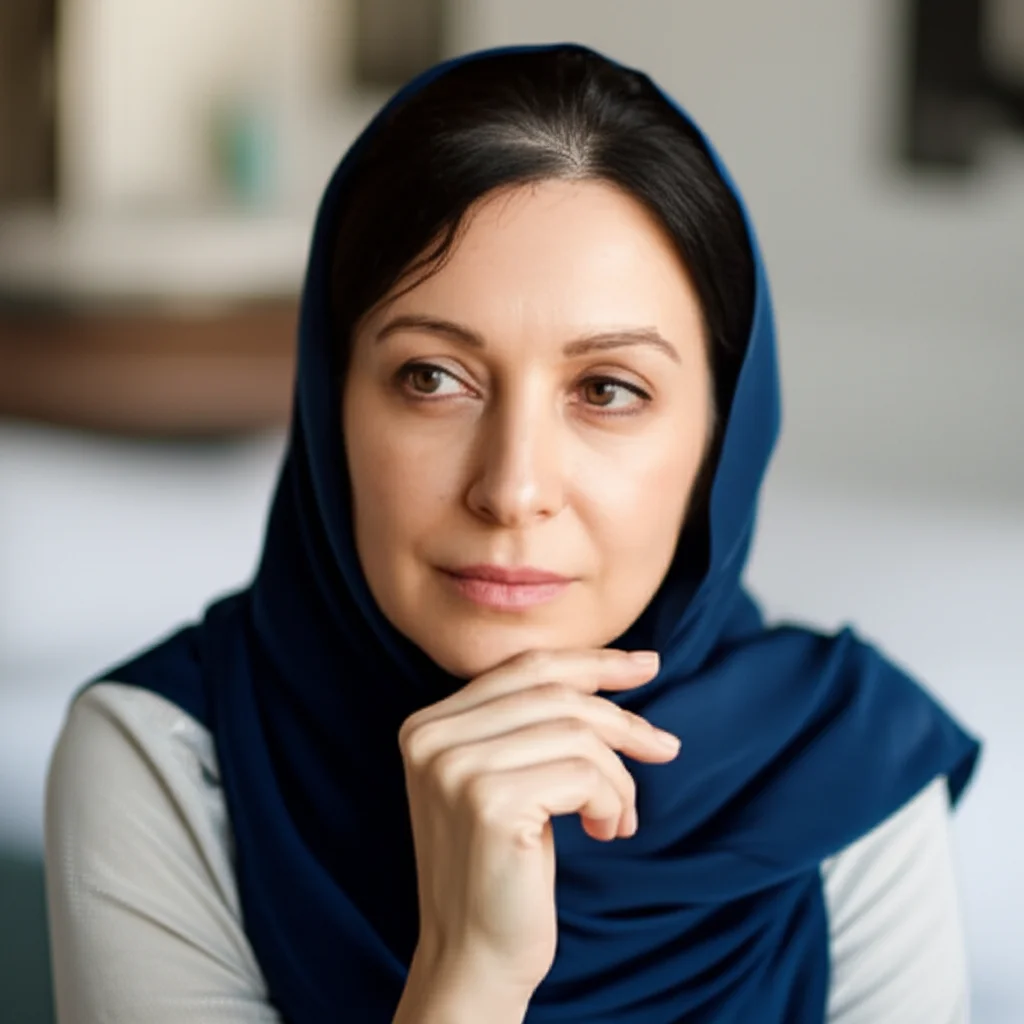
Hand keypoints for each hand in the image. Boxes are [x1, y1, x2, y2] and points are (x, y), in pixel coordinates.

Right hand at [397, 647, 680, 998]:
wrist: (474, 957)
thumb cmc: (504, 867)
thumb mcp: (506, 778)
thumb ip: (532, 722)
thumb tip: (624, 666)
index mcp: (428, 724)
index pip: (525, 667)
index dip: (593, 662)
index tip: (647, 665)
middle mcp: (432, 737)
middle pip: (556, 693)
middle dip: (623, 720)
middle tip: (666, 749)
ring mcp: (456, 768)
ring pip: (578, 733)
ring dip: (619, 777)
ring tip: (619, 816)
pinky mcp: (490, 803)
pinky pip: (585, 774)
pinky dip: (612, 800)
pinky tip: (606, 831)